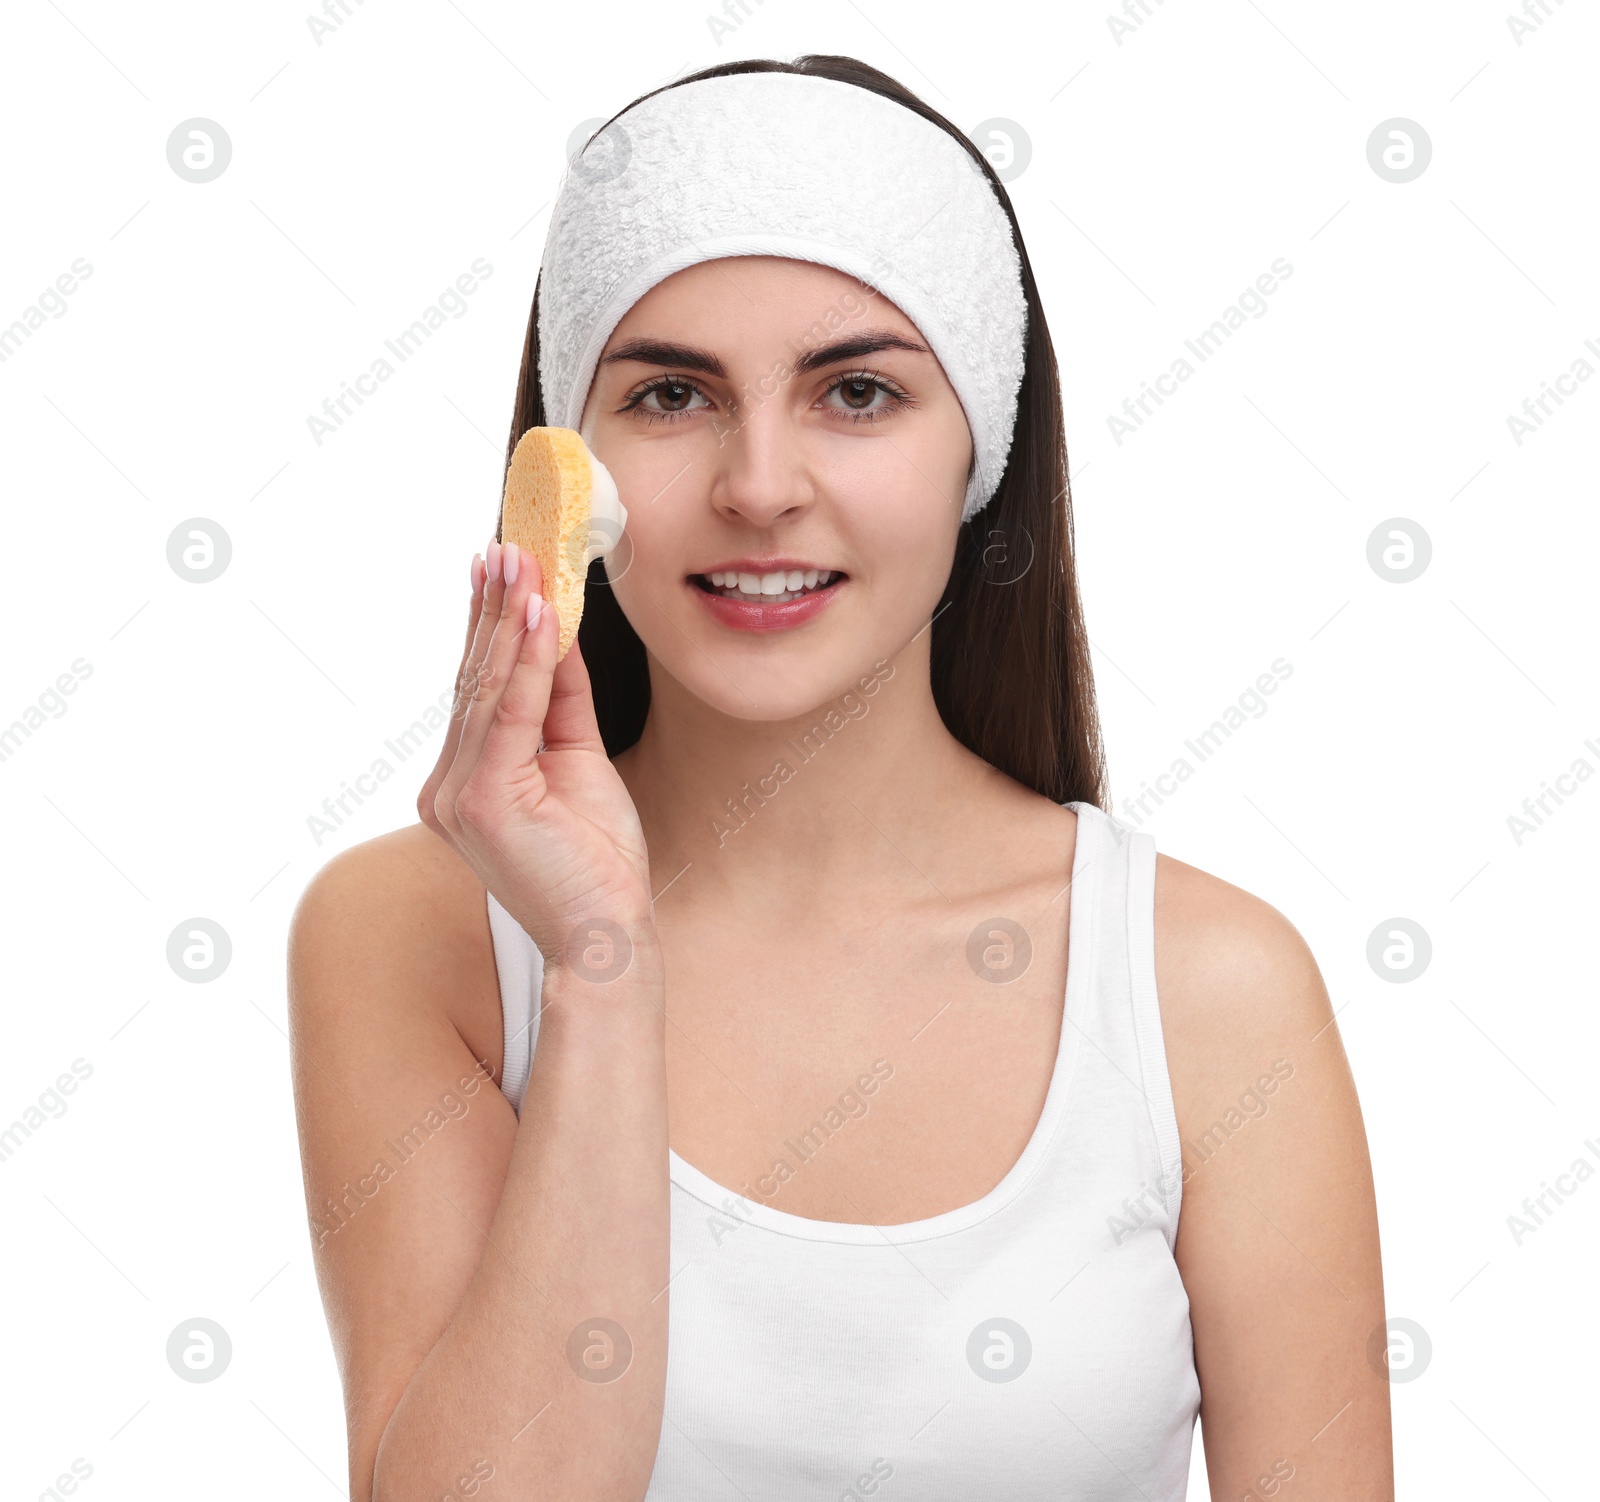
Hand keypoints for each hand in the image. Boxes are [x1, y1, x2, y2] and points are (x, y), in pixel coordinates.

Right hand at [418, 541, 656, 968]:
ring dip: (509, 619)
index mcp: (462, 782)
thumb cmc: (596, 861)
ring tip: (523, 562)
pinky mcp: (482, 800)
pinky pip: (512, 712)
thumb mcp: (579, 761)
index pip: (477, 689)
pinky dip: (530, 659)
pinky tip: (541, 615)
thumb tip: (559, 631)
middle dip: (493, 608)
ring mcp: (457, 796)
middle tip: (508, 545)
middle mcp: (446, 787)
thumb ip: (562, 700)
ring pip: (489, 689)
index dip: (487, 624)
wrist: (608, 935)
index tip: (498, 568)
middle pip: (475, 679)